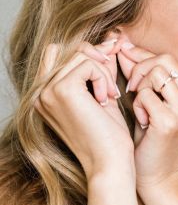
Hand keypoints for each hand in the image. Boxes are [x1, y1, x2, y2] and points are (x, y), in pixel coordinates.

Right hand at [34, 38, 134, 179]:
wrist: (109, 164)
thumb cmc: (108, 137)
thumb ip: (99, 69)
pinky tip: (106, 99)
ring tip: (109, 96)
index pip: (59, 54)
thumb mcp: (101, 95)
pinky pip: (88, 63)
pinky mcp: (62, 90)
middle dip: (94, 57)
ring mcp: (47, 91)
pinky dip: (103, 77)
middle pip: (66, 49)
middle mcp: (40, 93)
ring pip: (80, 55)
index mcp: (44, 96)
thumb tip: (110, 40)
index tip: (110, 60)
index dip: (87, 53)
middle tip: (111, 82)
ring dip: (102, 71)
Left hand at [117, 42, 177, 191]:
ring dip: (140, 89)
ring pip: (155, 73)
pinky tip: (143, 123)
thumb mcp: (153, 102)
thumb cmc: (154, 139)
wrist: (161, 178)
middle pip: (164, 60)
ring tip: (142, 109)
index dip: (142, 59)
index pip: (169, 58)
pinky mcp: (171, 121)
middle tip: (133, 92)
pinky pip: (144, 95)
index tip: (124, 64)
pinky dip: (137, 106)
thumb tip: (123, 45)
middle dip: (140, 71)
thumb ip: (143, 74)